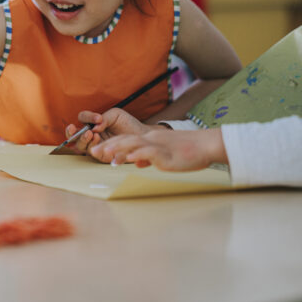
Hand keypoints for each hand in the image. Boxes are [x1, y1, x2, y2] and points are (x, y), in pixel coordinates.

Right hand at [65, 108, 154, 152]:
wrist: (140, 135)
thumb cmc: (127, 124)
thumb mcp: (115, 115)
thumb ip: (104, 118)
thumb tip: (94, 127)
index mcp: (93, 123)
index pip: (82, 119)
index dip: (86, 117)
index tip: (98, 118)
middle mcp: (91, 134)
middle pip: (73, 135)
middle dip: (70, 132)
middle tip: (73, 128)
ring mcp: (95, 146)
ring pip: (80, 145)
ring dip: (82, 139)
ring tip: (90, 133)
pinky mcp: (101, 155)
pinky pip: (92, 152)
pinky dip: (92, 146)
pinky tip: (97, 139)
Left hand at [89, 128, 226, 170]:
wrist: (207, 145)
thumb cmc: (188, 151)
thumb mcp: (165, 154)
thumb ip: (149, 157)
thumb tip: (138, 163)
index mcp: (150, 139)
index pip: (127, 139)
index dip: (111, 143)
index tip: (98, 149)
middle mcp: (152, 139)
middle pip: (126, 140)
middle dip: (109, 146)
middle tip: (94, 151)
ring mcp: (159, 146)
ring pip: (134, 144)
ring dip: (118, 149)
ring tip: (105, 154)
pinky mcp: (166, 155)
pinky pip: (150, 153)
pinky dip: (138, 155)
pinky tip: (129, 159)